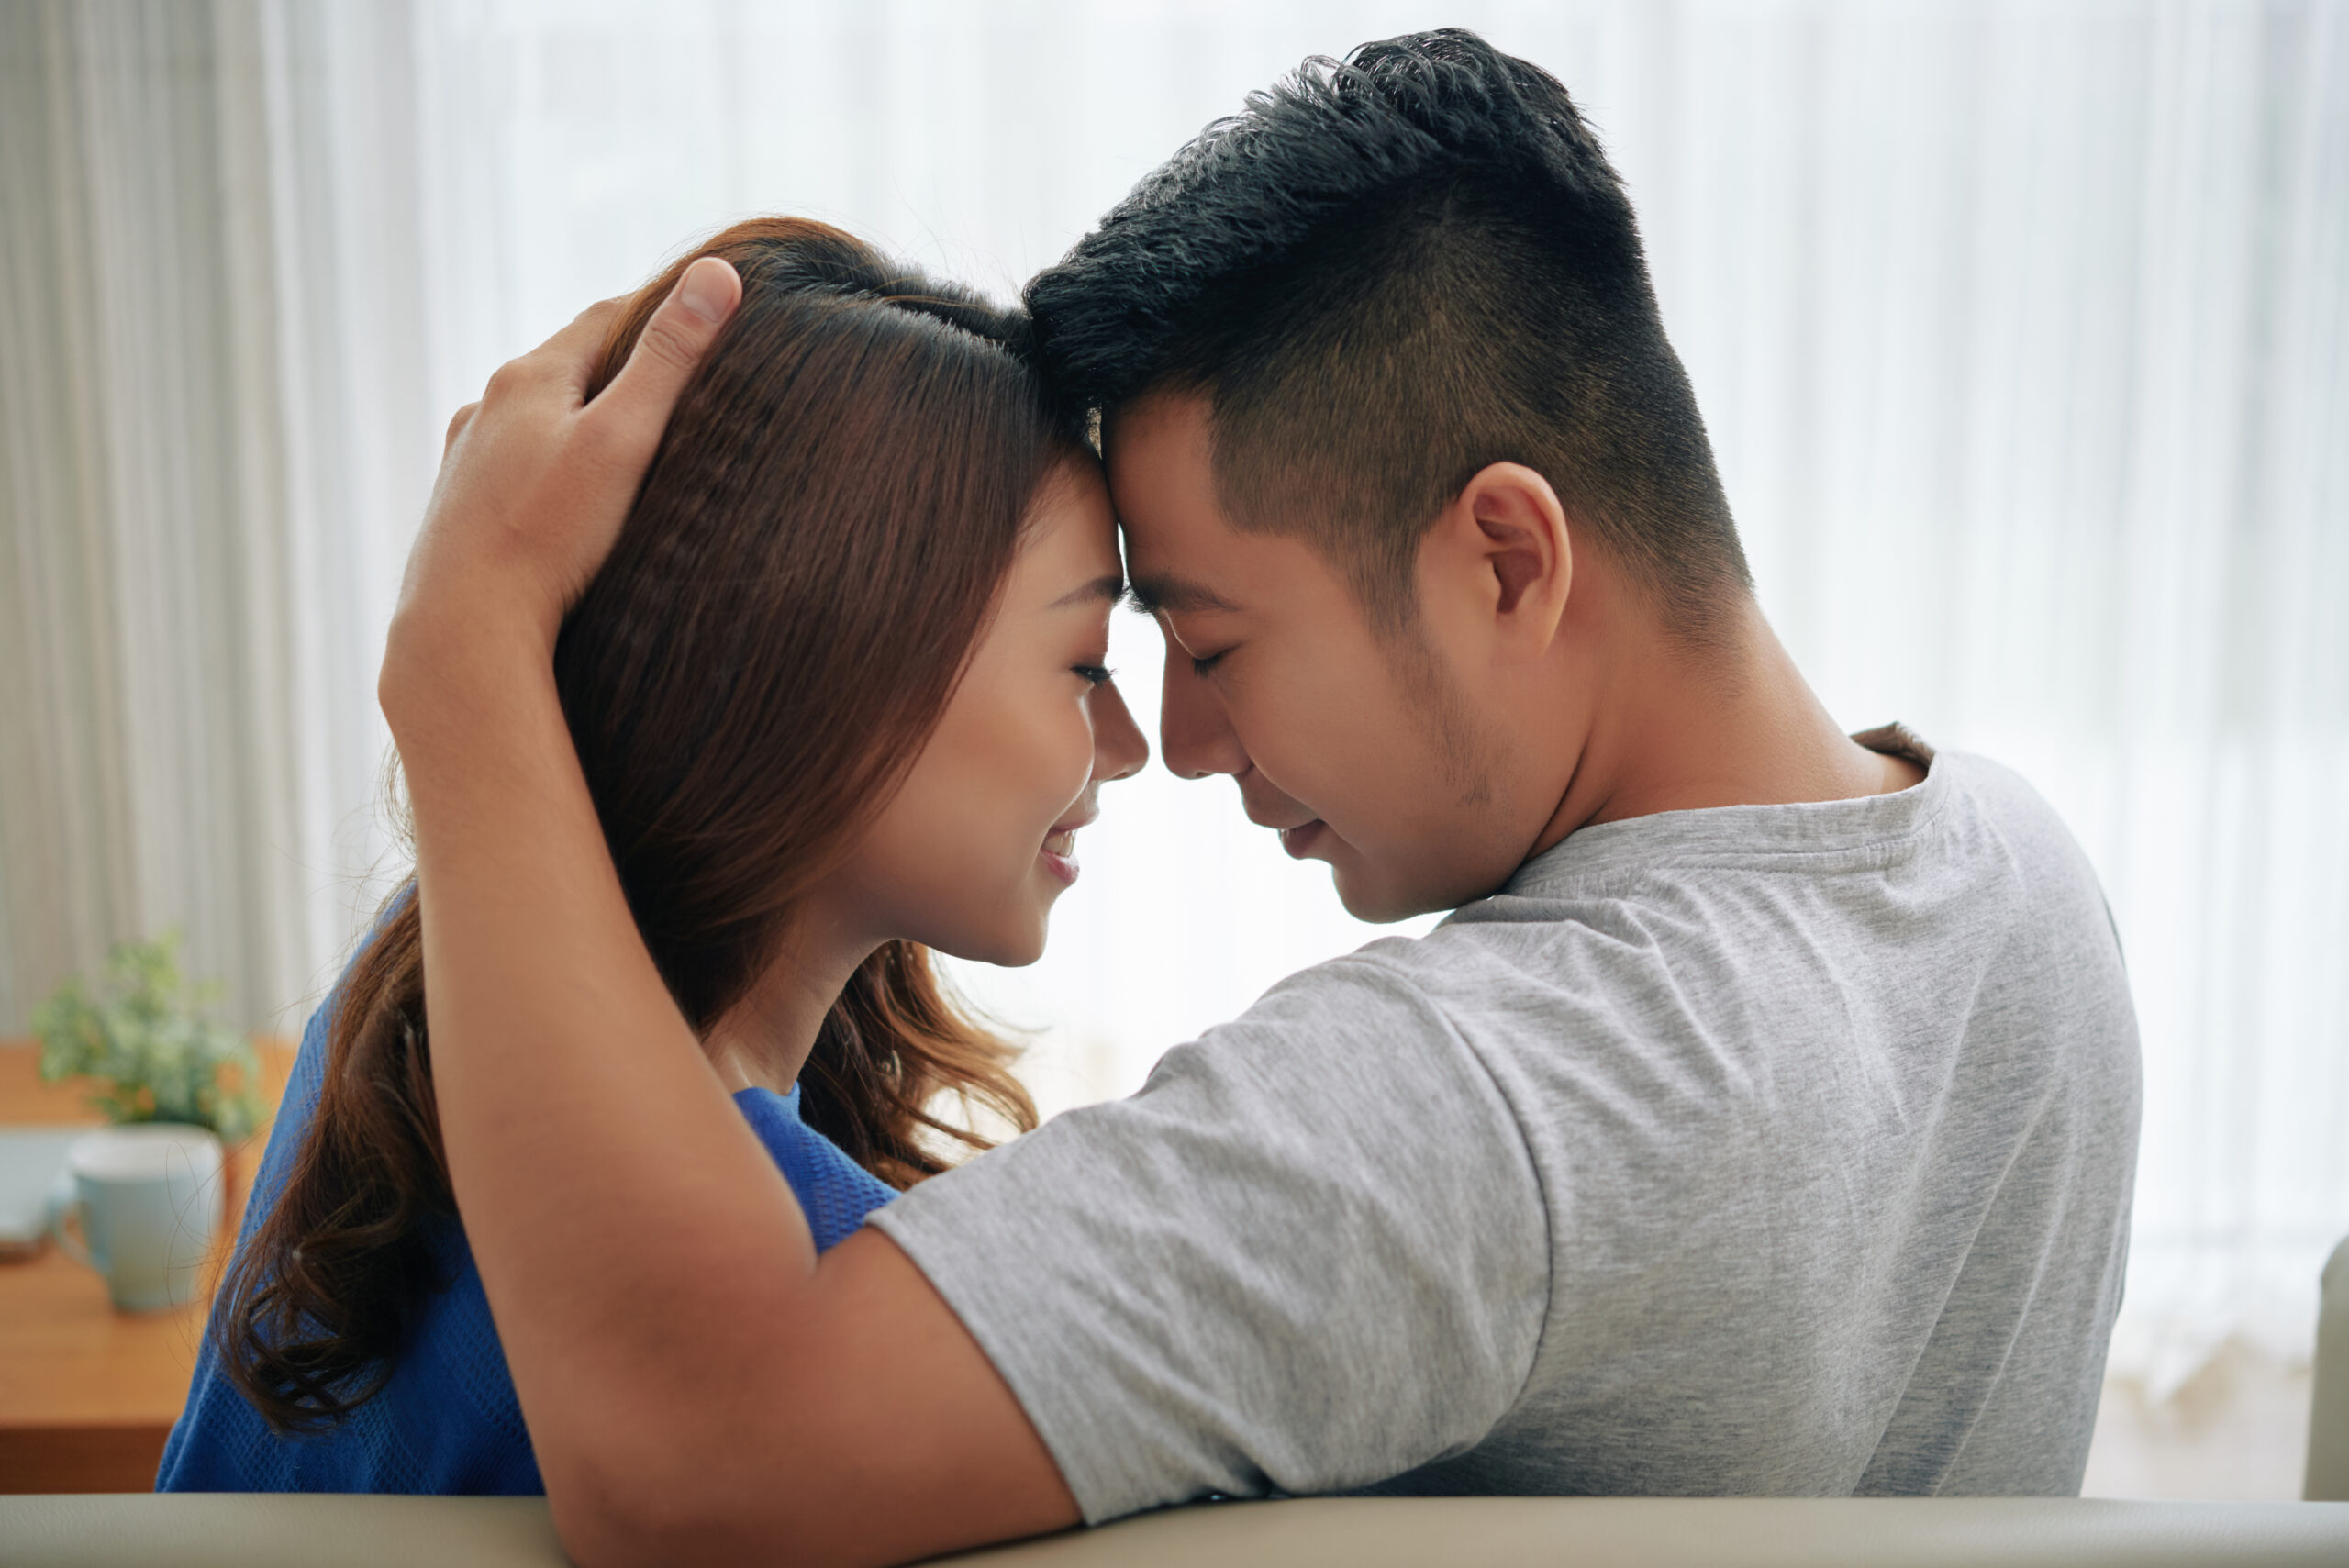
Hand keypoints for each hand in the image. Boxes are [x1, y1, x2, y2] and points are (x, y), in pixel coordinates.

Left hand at [381, 257, 741, 717]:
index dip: (658, 312)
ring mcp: (466, 462)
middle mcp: (485, 410)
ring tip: (625, 445)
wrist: (462, 630)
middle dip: (618, 370)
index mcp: (526, 379)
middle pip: (566, 369)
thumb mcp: (624, 439)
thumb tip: (718, 272)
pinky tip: (566, 503)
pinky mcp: (457, 514)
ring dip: (577, 422)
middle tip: (677, 381)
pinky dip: (548, 470)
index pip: (604, 318)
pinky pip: (514, 472)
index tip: (702, 314)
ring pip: (534, 423)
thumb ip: (670, 359)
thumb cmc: (548, 536)